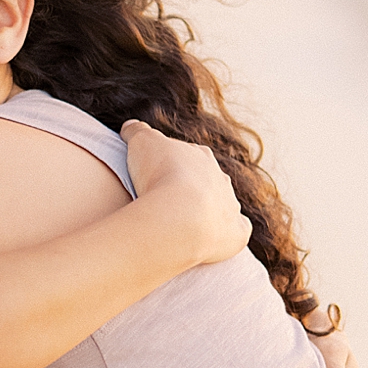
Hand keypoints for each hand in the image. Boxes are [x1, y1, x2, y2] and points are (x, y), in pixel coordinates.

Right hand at [122, 121, 251, 268]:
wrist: (179, 216)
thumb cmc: (159, 175)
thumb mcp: (140, 142)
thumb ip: (136, 131)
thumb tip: (131, 127)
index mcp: (200, 156)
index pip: (187, 156)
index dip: (170, 165)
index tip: (154, 176)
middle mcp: (221, 179)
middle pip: (207, 181)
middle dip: (191, 189)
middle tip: (166, 203)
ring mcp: (230, 207)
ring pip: (224, 207)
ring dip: (208, 213)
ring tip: (182, 226)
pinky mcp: (236, 234)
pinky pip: (237, 232)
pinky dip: (227, 235)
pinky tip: (211, 240)